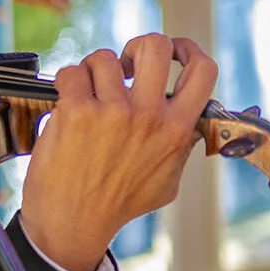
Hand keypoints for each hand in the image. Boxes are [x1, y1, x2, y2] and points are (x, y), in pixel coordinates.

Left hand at [20, 33, 217, 270]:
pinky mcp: (77, 111)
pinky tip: (66, 101)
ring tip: (87, 93)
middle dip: (136, 46)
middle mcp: (149, 116)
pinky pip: (72, 73)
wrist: (72, 224)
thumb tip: (192, 125)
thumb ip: (181, 149)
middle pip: (155, 46)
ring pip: (105, 58)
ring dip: (93, 71)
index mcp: (177, 129)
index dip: (188, 49)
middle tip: (124, 64)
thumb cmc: (116, 205)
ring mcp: (113, 111)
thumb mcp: (167, 182)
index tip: (174, 50)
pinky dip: (66, 82)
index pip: (203, 71)